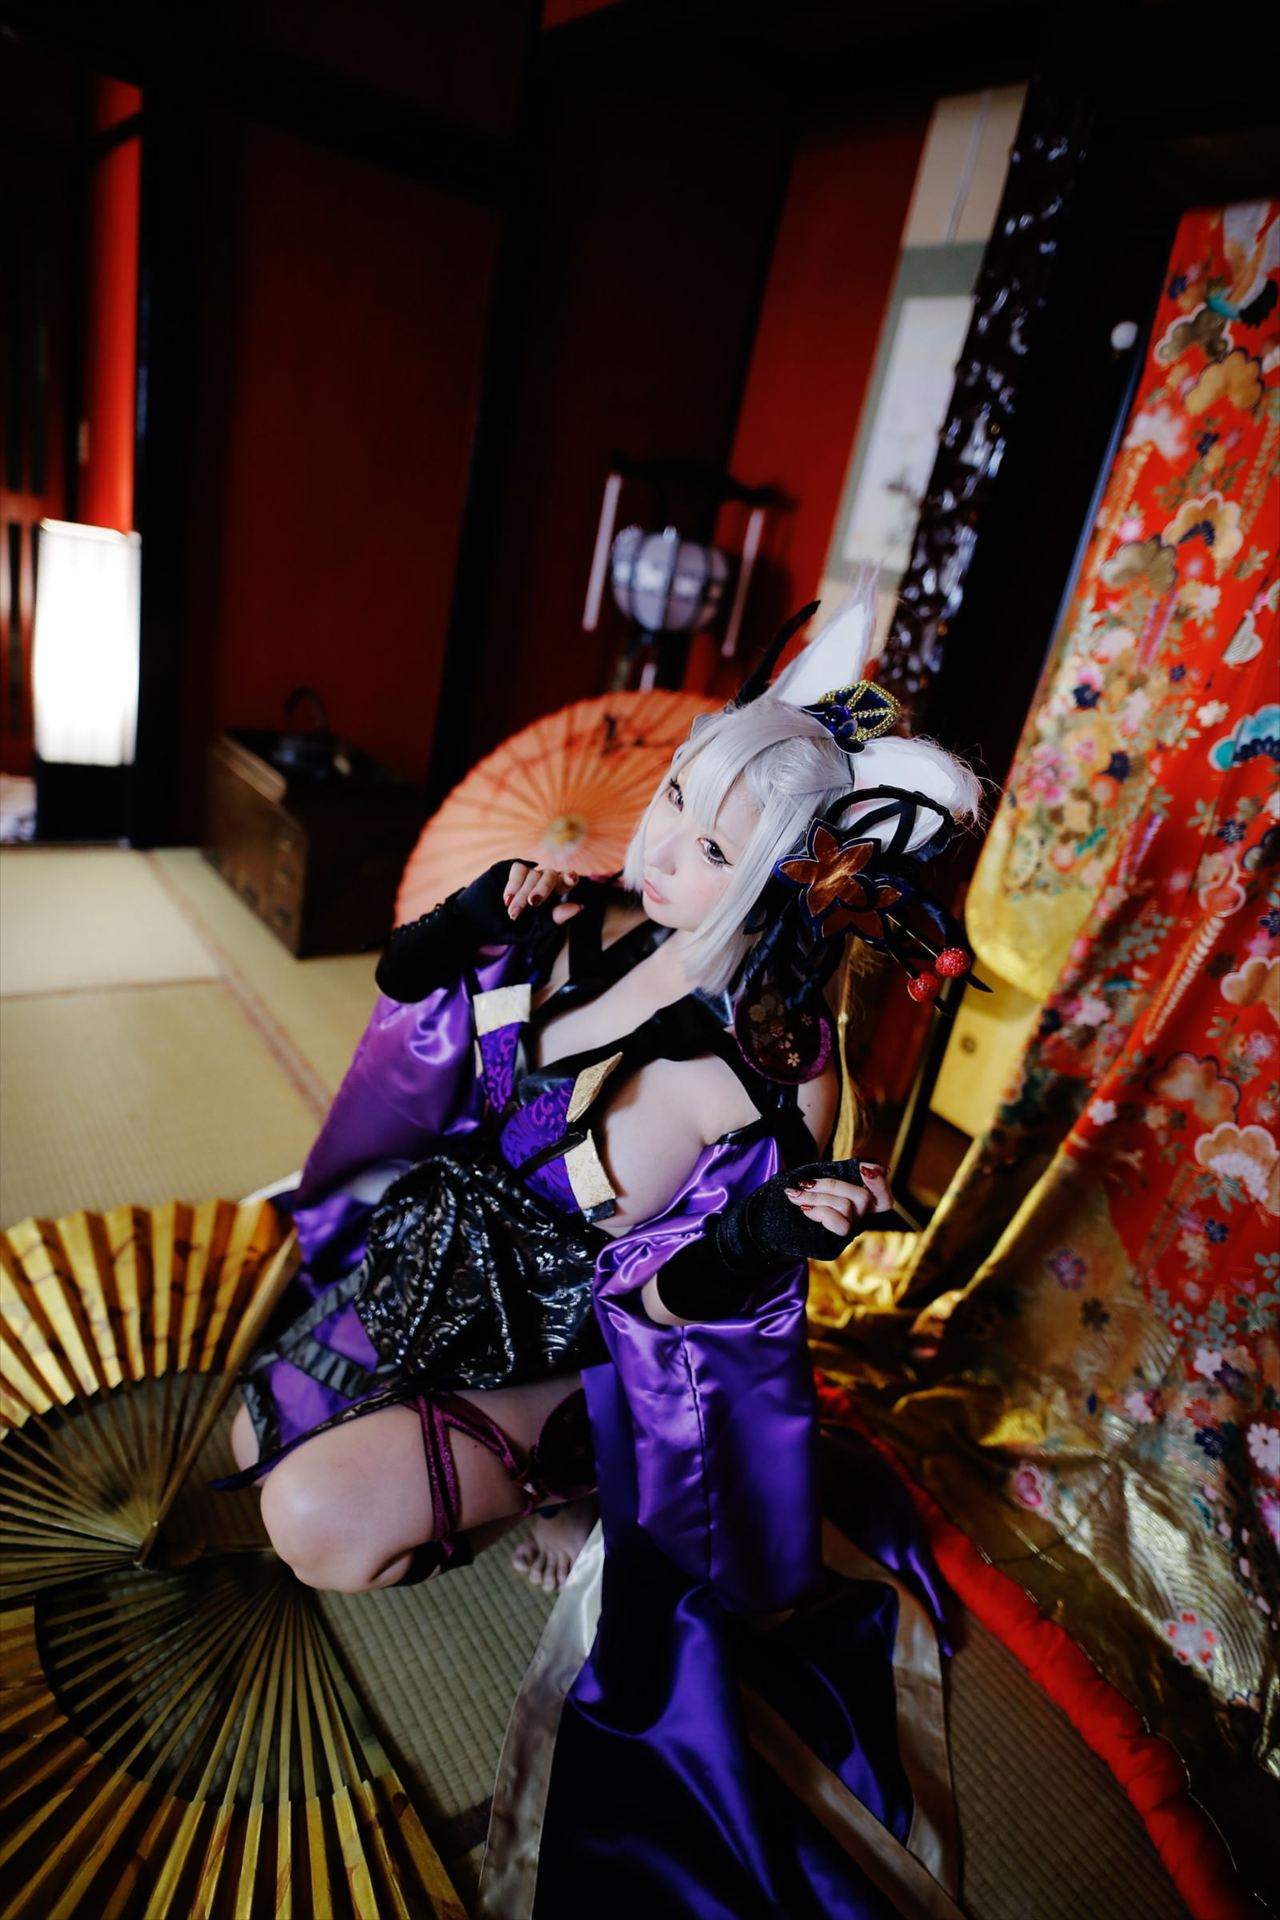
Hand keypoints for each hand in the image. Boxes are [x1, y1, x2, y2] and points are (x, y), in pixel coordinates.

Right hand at [502, 862, 582, 925]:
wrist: (488, 924)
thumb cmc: (517, 928)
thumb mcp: (537, 928)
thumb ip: (556, 917)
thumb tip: (579, 906)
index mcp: (556, 893)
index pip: (568, 881)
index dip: (570, 878)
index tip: (571, 878)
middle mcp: (546, 880)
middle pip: (551, 875)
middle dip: (542, 888)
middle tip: (533, 902)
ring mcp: (531, 873)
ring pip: (533, 875)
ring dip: (522, 895)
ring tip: (513, 913)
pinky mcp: (516, 869)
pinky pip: (519, 870)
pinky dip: (513, 885)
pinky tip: (508, 900)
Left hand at [651, 1156, 903, 1322]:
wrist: (754, 1222)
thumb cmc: (781, 1197)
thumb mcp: (808, 1179)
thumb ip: (834, 1174)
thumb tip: (865, 1166)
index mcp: (849, 1204)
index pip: (882, 1199)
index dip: (880, 1182)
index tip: (864, 1167)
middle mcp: (852, 1221)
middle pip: (865, 1198)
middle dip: (834, 1183)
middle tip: (807, 1183)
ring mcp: (842, 1236)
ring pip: (850, 1206)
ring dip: (820, 1195)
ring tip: (796, 1196)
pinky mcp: (829, 1246)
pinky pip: (840, 1223)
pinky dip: (821, 1210)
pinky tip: (803, 1207)